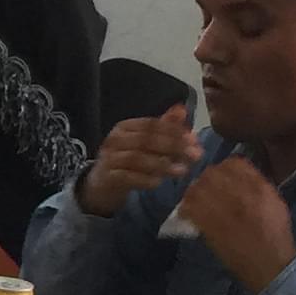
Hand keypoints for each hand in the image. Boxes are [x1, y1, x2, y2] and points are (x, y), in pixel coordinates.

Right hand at [77, 104, 201, 216]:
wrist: (100, 186)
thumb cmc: (127, 161)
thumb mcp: (144, 143)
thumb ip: (164, 127)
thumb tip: (182, 109)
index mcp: (124, 127)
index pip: (151, 125)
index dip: (174, 131)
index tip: (195, 140)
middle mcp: (114, 140)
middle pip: (146, 139)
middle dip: (173, 146)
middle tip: (195, 155)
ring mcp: (109, 159)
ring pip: (137, 158)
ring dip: (162, 164)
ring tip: (182, 171)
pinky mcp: (107, 177)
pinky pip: (128, 177)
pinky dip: (145, 180)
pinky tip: (160, 183)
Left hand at [174, 156, 295, 294]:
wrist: (268, 264)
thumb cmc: (274, 234)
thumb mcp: (274, 202)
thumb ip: (258, 185)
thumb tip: (238, 174)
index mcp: (259, 187)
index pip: (234, 164)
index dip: (223, 168)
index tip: (220, 176)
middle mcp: (240, 194)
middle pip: (212, 173)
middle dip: (206, 179)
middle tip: (204, 188)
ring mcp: (223, 209)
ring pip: (198, 188)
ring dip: (193, 192)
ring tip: (194, 199)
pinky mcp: (209, 225)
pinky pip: (190, 209)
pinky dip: (186, 208)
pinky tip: (187, 213)